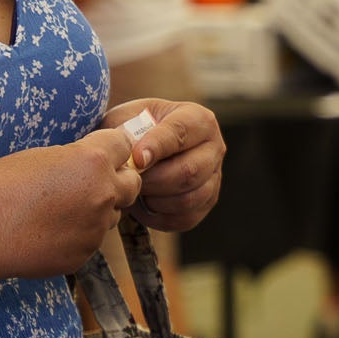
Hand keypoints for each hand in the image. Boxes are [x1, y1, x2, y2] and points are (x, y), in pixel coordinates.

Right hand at [0, 130, 143, 280]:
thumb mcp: (42, 156)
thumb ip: (79, 159)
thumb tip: (99, 164)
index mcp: (93, 161)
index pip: (124, 146)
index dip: (110, 148)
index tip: (100, 152)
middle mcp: (103, 194)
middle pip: (132, 184)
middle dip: (117, 181)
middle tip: (89, 182)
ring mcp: (96, 229)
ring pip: (112, 215)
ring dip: (97, 211)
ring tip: (57, 210)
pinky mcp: (83, 254)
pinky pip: (91, 240)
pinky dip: (77, 235)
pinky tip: (46, 232)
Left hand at [107, 99, 223, 232]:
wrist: (140, 147)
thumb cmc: (131, 129)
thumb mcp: (124, 120)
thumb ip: (125, 133)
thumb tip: (131, 156)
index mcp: (197, 120)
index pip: (180, 133)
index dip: (156, 147)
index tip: (136, 160)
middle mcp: (214, 147)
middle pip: (189, 172)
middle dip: (153, 180)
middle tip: (128, 181)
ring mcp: (214, 177)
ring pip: (188, 198)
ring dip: (155, 200)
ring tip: (135, 192)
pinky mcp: (207, 202)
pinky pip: (185, 218)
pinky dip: (159, 216)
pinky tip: (142, 205)